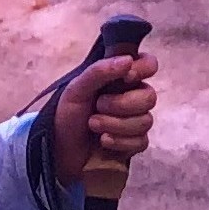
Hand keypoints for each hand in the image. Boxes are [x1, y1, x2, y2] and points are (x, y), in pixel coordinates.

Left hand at [49, 51, 159, 187]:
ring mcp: (135, 121)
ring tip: (93, 124)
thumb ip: (99, 71)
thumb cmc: (67, 114)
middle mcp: (132, 96)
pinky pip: (141, 141)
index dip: (143, 69)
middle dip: (121, 104)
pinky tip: (104, 141)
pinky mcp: (134, 143)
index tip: (126, 76)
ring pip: (145, 120)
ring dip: (116, 124)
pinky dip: (120, 141)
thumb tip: (128, 60)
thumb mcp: (77, 88)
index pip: (149, 64)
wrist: (59, 149)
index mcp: (120, 77)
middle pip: (149, 96)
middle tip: (98, 106)